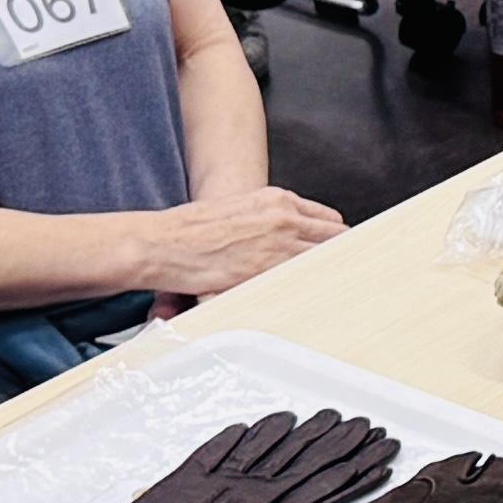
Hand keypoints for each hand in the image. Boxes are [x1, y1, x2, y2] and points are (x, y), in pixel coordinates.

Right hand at [145, 186, 343, 294]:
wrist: (163, 242)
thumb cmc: (191, 230)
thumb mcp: (238, 209)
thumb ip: (267, 220)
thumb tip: (285, 238)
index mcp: (277, 200)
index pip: (329, 220)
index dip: (333, 240)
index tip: (335, 253)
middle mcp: (284, 218)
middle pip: (337, 238)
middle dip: (339, 256)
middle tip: (339, 274)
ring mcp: (278, 244)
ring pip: (327, 259)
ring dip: (328, 273)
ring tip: (329, 292)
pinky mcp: (265, 271)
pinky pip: (304, 279)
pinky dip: (309, 289)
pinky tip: (308, 301)